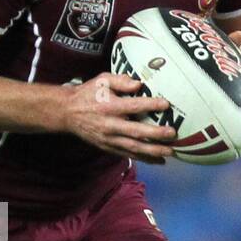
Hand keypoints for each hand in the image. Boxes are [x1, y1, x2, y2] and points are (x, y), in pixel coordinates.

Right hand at [62, 74, 177, 162]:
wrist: (68, 113)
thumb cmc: (88, 94)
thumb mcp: (101, 80)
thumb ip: (120, 80)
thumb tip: (139, 84)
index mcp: (110, 106)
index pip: (133, 106)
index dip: (150, 105)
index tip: (166, 104)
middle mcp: (110, 125)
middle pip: (136, 132)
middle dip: (155, 134)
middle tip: (172, 134)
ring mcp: (109, 139)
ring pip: (133, 147)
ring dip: (152, 151)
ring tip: (169, 153)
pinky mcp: (108, 147)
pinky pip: (127, 154)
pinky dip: (143, 158)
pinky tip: (158, 160)